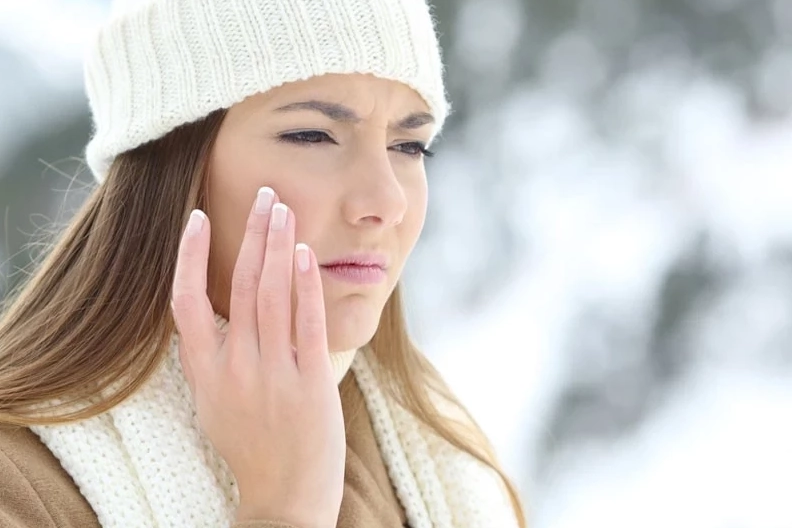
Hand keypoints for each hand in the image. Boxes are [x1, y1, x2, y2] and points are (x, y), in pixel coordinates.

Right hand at [170, 187, 344, 527]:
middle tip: (263, 195)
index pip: (186, 303)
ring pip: (272, 295)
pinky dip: (305, 286)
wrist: (285, 498)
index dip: (190, 257)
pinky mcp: (311, 383)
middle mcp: (235, 369)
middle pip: (239, 286)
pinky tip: (305, 254)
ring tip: (283, 209)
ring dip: (278, 246)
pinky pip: (307, 324)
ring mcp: (274, 375)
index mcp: (205, 374)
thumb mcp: (214, 406)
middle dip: (252, 234)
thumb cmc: (251, 449)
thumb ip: (210, 361)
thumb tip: (209, 318)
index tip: (197, 219)